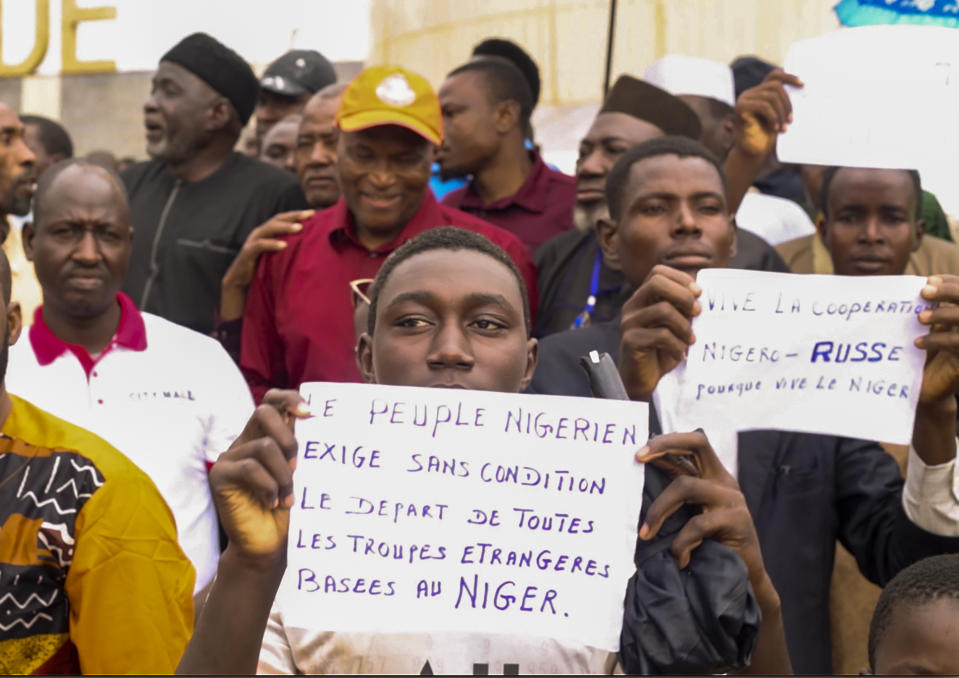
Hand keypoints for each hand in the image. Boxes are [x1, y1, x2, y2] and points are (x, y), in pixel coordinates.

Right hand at [209, 389, 310, 564]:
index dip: (289, 399)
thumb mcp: (299, 473)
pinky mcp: (219, 475)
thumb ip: (300, 448)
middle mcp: (246, 441)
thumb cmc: (287, 508)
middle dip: (288, 437)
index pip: (272, 401)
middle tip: (298, 466)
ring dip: (283, 474)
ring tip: (288, 497)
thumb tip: (315, 421)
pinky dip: (268, 486)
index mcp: (265, 435)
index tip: (309, 413)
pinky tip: (273, 503)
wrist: (267, 544)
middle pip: (264, 413)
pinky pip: (249, 468)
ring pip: (263, 446)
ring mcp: (230, 456)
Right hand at [220, 210, 313, 319]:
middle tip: (309, 215)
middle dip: (294, 216)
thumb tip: (312, 245)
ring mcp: (253, 241)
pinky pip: (259, 245)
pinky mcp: (247, 252)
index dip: (297, 214)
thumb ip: (289, 247)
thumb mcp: (278, 255)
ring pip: (269, 229)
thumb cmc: (264, 267)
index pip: (284, 218)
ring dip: (285, 227)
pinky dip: (271, 244)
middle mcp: (260, 232)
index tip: (313, 212)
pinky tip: (283, 245)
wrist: (241, 280)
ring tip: (299, 228)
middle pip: (277, 219)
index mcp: (268, 231)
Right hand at [619, 265, 700, 400]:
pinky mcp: (630, 341)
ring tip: (690, 340)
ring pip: (662, 309)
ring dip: (684, 325)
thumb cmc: (662, 350)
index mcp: (642, 298)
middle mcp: (632, 306)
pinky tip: (681, 354)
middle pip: (656, 282)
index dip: (681, 278)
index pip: (658, 272)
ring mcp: (629, 323)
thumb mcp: (676, 324)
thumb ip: (682, 307)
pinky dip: (677, 345)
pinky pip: (661, 335)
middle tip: (697, 312)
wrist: (645, 379)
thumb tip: (701, 293)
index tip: (698, 294)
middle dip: (683, 295)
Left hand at [636, 431, 766, 589]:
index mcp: (713, 477)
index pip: (692, 445)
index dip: (665, 443)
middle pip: (698, 444)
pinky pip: (698, 524)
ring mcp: (733, 499)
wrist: (744, 579)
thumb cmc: (711, 547)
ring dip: (659, 510)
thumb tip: (642, 475)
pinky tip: (679, 559)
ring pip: (686, 486)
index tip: (637, 453)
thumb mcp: (690, 515)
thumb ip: (675, 495)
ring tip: (646, 534)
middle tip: (638, 457)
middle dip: (665, 444)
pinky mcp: (738, 520)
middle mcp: (724, 481)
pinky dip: (681, 542)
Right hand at [734, 70, 802, 157]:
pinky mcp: (741, 108)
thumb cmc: (767, 135)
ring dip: (781, 113)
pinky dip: (773, 117)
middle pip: (775, 86)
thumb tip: (801, 87)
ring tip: (783, 128)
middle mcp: (749, 93)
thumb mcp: (778, 114)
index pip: (774, 75)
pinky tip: (775, 128)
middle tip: (791, 120)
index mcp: (758, 92)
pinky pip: (764, 106)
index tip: (802, 85)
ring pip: (771, 96)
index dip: (788, 77)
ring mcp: (744, 99)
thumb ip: (782, 101)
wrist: (753, 152)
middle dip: (787, 103)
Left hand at [917, 275, 958, 404]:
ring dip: (943, 315)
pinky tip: (917, 343)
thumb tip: (908, 287)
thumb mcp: (921, 331)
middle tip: (924, 291)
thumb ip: (921, 311)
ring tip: (920, 317)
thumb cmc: (920, 356)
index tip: (928, 280)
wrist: (926, 390)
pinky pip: (956, 344)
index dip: (950, 283)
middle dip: (949, 291)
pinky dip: (937, 340)